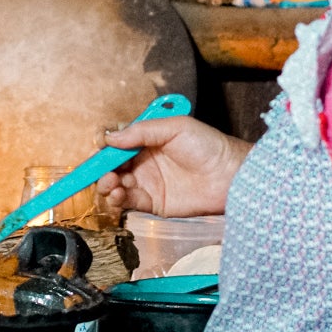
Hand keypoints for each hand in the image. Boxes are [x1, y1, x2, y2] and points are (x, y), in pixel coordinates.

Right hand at [94, 113, 247, 217]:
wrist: (230, 175)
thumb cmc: (208, 145)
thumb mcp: (175, 127)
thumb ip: (142, 131)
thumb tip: (111, 138)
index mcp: (146, 141)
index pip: (117, 143)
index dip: (105, 145)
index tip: (101, 147)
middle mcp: (143, 162)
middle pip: (111, 166)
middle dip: (101, 168)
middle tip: (103, 172)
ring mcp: (147, 183)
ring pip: (115, 185)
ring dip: (106, 185)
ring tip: (111, 184)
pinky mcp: (152, 203)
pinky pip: (128, 202)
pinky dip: (117, 199)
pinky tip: (118, 195)